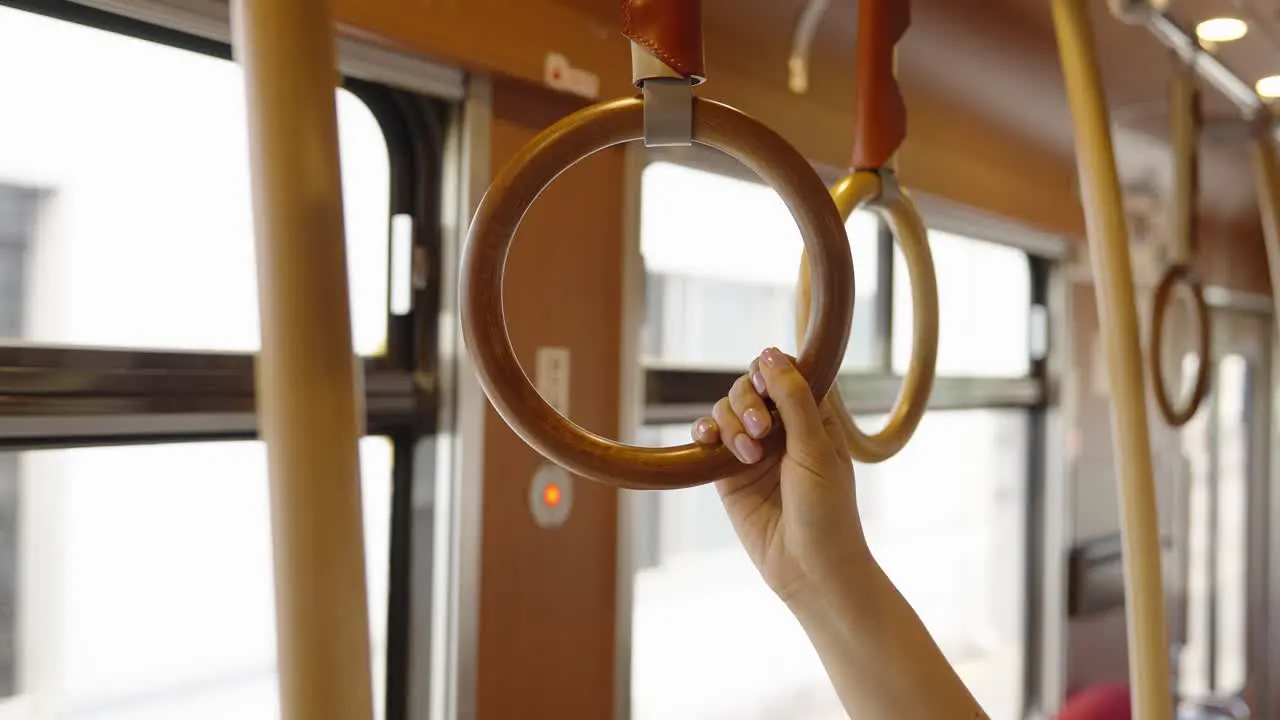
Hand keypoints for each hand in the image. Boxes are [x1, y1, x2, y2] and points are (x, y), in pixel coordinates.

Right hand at [692, 347, 869, 603]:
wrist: (809, 568)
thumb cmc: (827, 511)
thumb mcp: (816, 449)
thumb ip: (793, 399)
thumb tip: (770, 353)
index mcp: (814, 417)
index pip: (788, 372)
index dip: (773, 371)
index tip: (769, 385)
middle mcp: (782, 428)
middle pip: (751, 386)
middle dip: (749, 401)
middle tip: (761, 430)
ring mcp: (753, 449)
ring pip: (727, 409)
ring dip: (731, 422)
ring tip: (747, 453)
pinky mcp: (727, 472)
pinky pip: (708, 438)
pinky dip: (705, 432)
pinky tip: (709, 441)